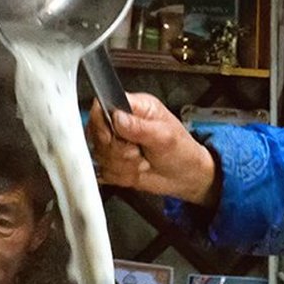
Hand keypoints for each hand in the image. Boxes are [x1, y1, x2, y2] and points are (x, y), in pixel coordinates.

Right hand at [87, 92, 217, 203]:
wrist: (186, 177)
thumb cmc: (182, 151)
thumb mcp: (165, 136)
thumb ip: (140, 127)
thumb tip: (118, 118)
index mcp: (134, 107)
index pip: (102, 106)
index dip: (102, 123)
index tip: (114, 136)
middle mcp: (121, 123)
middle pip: (97, 133)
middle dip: (119, 149)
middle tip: (138, 151)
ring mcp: (115, 143)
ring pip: (100, 155)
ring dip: (123, 164)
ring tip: (142, 161)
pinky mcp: (113, 161)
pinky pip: (105, 172)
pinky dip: (122, 175)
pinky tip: (137, 170)